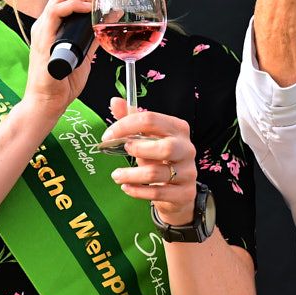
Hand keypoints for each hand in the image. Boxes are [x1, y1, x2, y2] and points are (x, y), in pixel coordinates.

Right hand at [20, 0, 98, 116]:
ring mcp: (43, 29)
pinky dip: (74, 4)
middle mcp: (46, 22)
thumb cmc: (63, 82)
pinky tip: (89, 6)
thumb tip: (111, 19)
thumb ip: (94, 36)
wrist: (47, 103)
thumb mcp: (86, 54)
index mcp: (54, 24)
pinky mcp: (43, 38)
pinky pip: (56, 11)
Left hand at [102, 97, 198, 226]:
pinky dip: (137, 191)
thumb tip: (115, 101)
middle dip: (138, 149)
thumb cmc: (159, 160)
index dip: (126, 125)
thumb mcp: (146, 139)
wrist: (177, 190)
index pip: (151, 120)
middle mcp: (187, 149)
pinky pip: (157, 193)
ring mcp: (188, 172)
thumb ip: (131, 120)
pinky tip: (127, 187)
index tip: (107, 135)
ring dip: (131, 174)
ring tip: (116, 175)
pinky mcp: (184, 193)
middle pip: (165, 147)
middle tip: (121, 152)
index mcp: (178, 129)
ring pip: (156, 173)